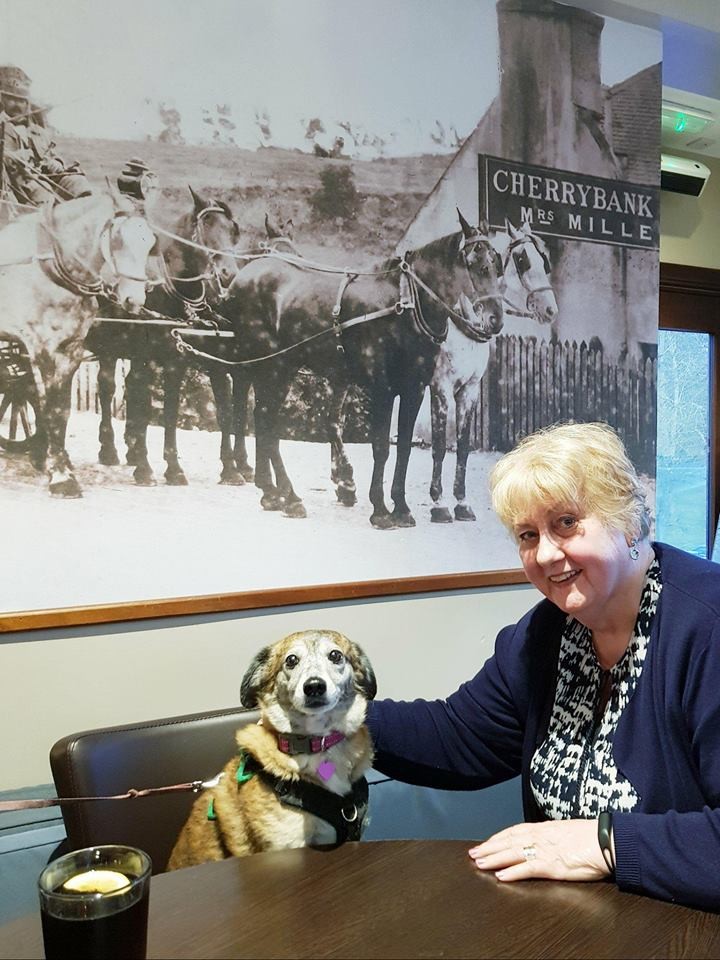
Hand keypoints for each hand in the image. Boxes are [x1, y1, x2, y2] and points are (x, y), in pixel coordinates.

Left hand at [468, 819, 610, 882]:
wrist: (608, 840)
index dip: (499, 837)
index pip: (516, 831)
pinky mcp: (552, 865)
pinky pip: (527, 869)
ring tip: (479, 863)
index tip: (487, 842)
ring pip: (513, 853)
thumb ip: (554, 835)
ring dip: (494, 858)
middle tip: (474, 854)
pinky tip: (500, 877)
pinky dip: (512, 872)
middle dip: (490, 847)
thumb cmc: (593, 836)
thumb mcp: (568, 831)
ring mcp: (545, 850)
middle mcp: (541, 837)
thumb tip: (547, 839)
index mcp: (545, 828)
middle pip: (509, 841)